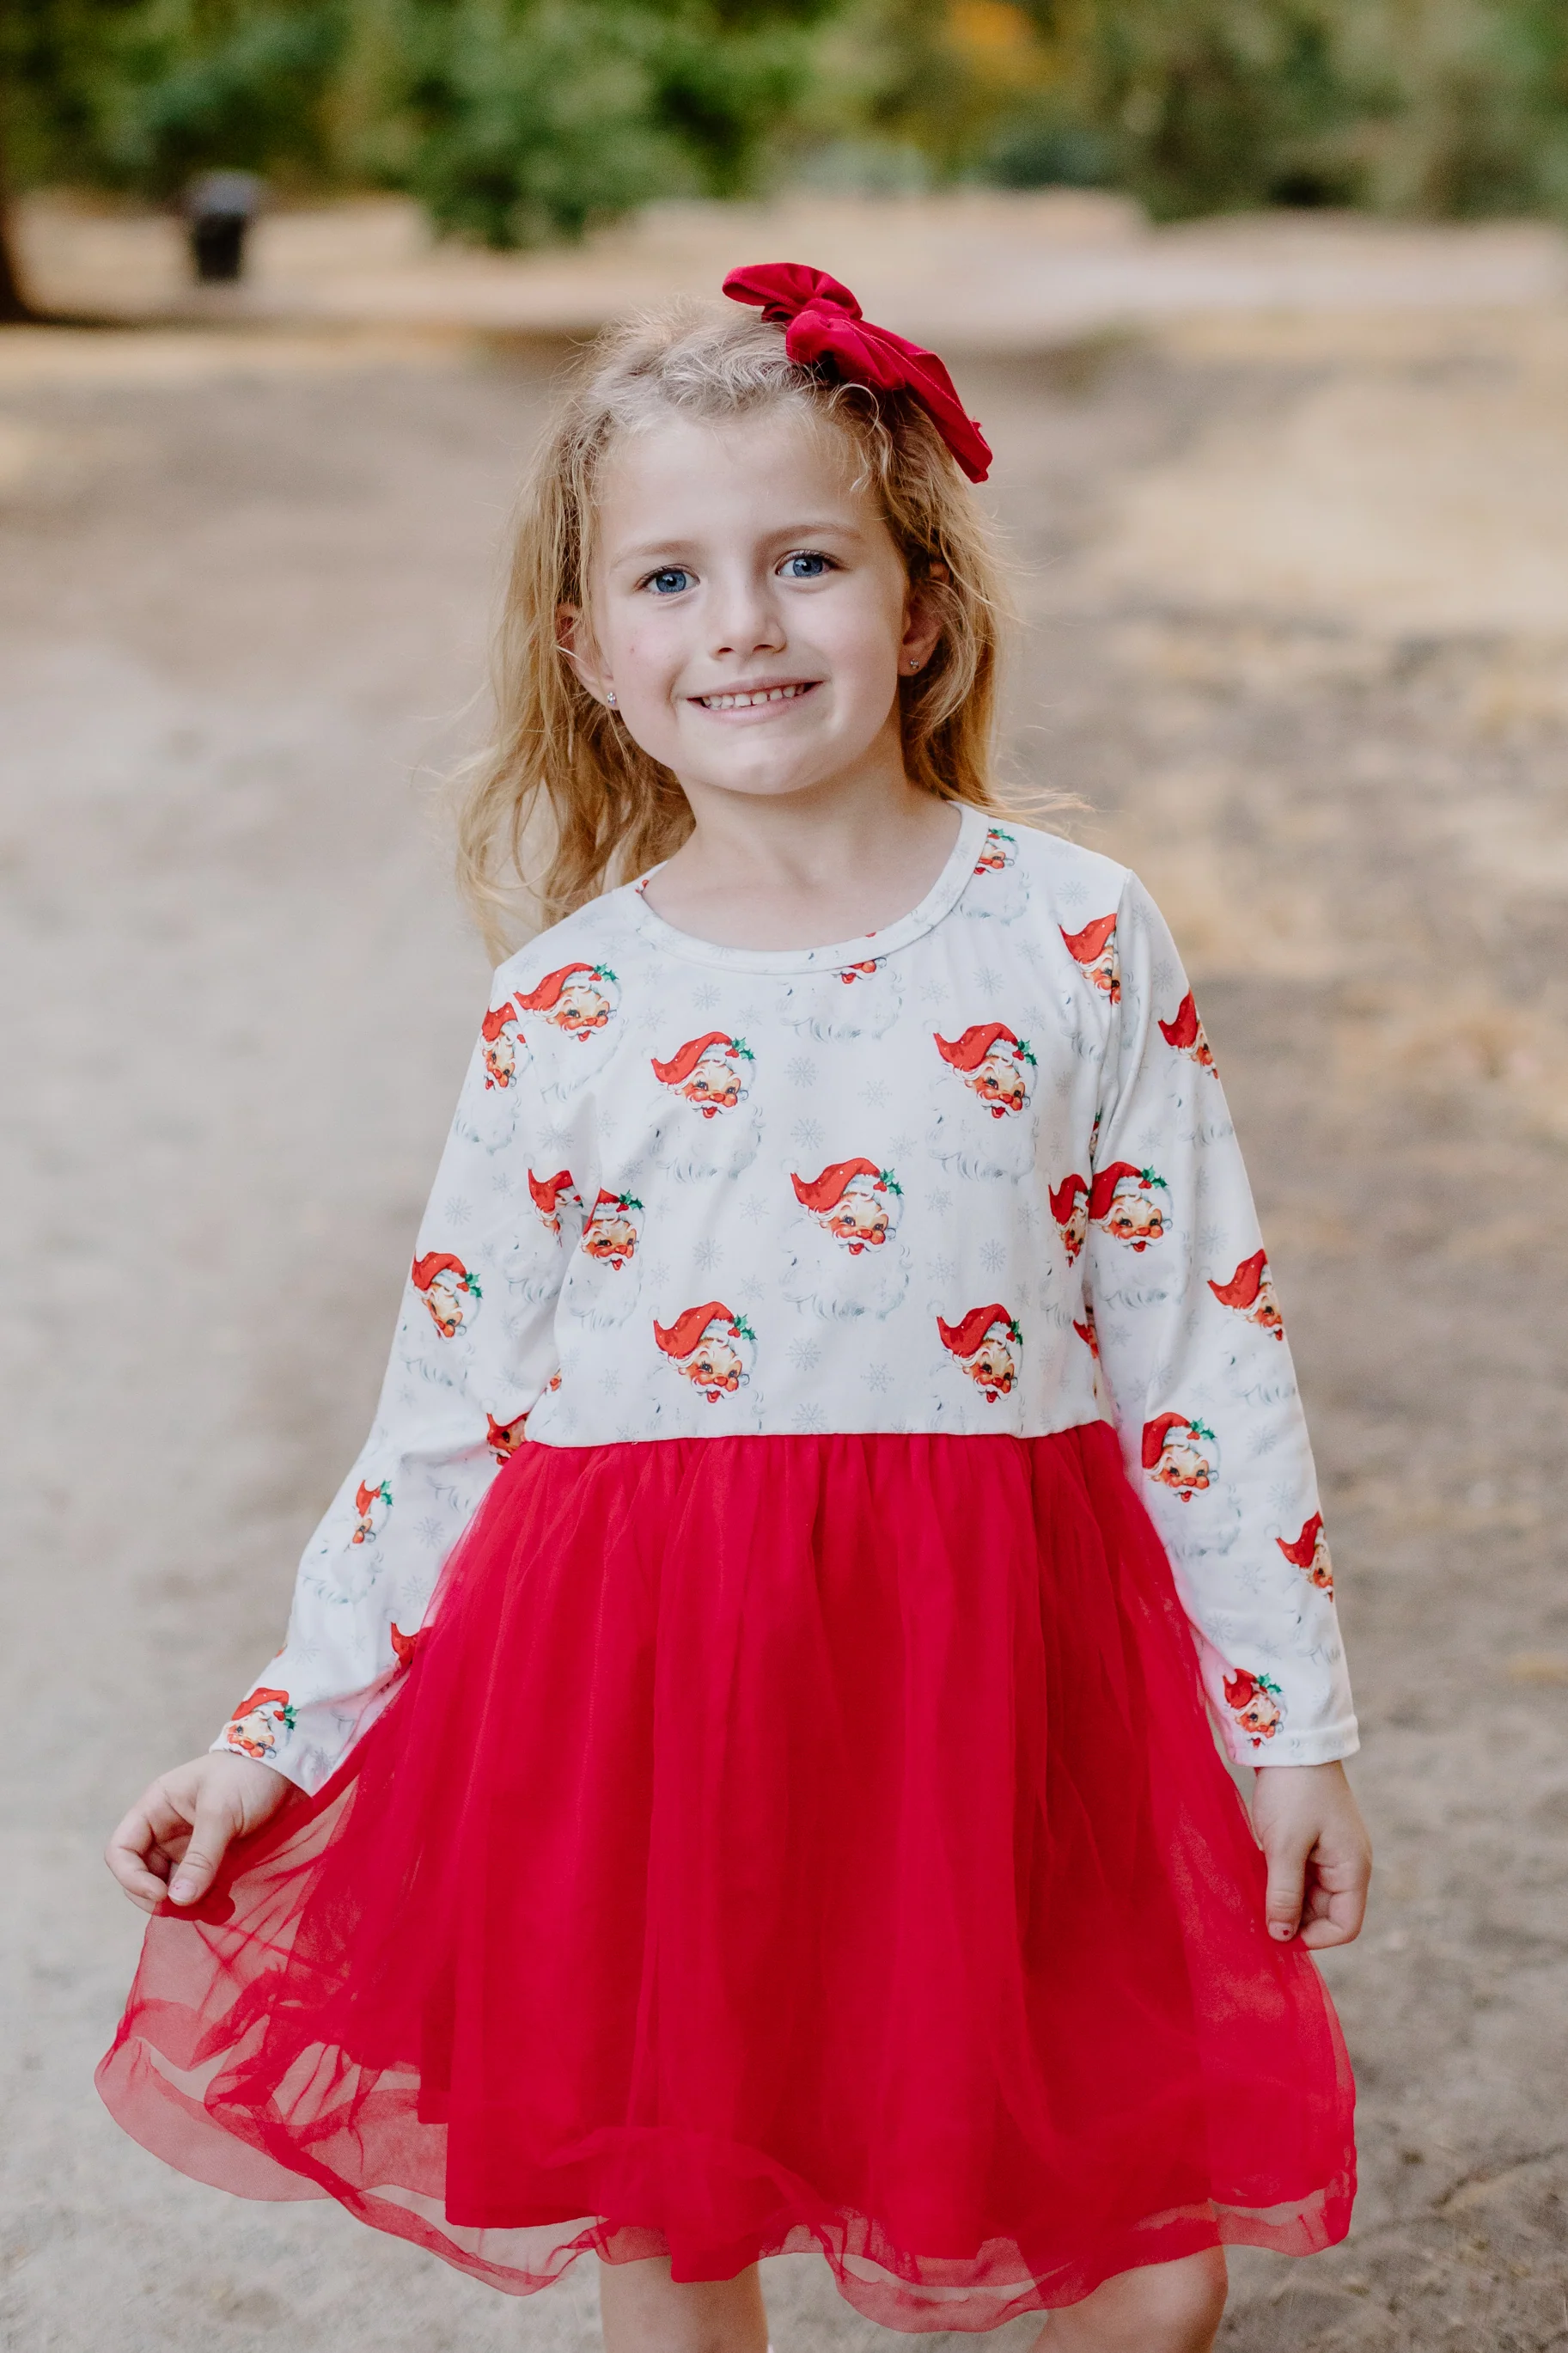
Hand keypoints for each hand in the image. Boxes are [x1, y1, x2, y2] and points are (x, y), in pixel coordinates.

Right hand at [105, 1752, 291, 1913]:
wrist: (291, 1770)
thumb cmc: (249, 1776)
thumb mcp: (222, 1812)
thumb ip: (201, 1857)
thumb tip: (177, 1901)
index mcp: (156, 1809)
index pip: (121, 1851)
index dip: (131, 1878)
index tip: (162, 1895)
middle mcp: (167, 1832)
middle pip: (143, 1878)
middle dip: (161, 1900)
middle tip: (188, 1911)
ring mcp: (190, 1849)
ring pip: (173, 1891)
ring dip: (188, 1907)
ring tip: (216, 1911)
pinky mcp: (216, 1862)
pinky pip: (200, 1892)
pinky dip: (208, 1905)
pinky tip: (226, 1907)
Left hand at [1250, 1760, 1370, 1948]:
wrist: (1293, 1743)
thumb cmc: (1294, 1791)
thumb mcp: (1285, 1846)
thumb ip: (1284, 1893)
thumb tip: (1281, 1937)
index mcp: (1353, 1870)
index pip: (1345, 1927)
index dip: (1314, 1937)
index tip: (1277, 1931)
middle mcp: (1347, 1867)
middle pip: (1325, 1914)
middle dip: (1294, 1918)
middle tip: (1258, 1910)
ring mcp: (1330, 1854)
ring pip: (1309, 1896)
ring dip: (1284, 1898)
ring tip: (1256, 1889)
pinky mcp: (1312, 1843)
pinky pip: (1300, 1876)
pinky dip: (1281, 1880)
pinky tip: (1258, 1873)